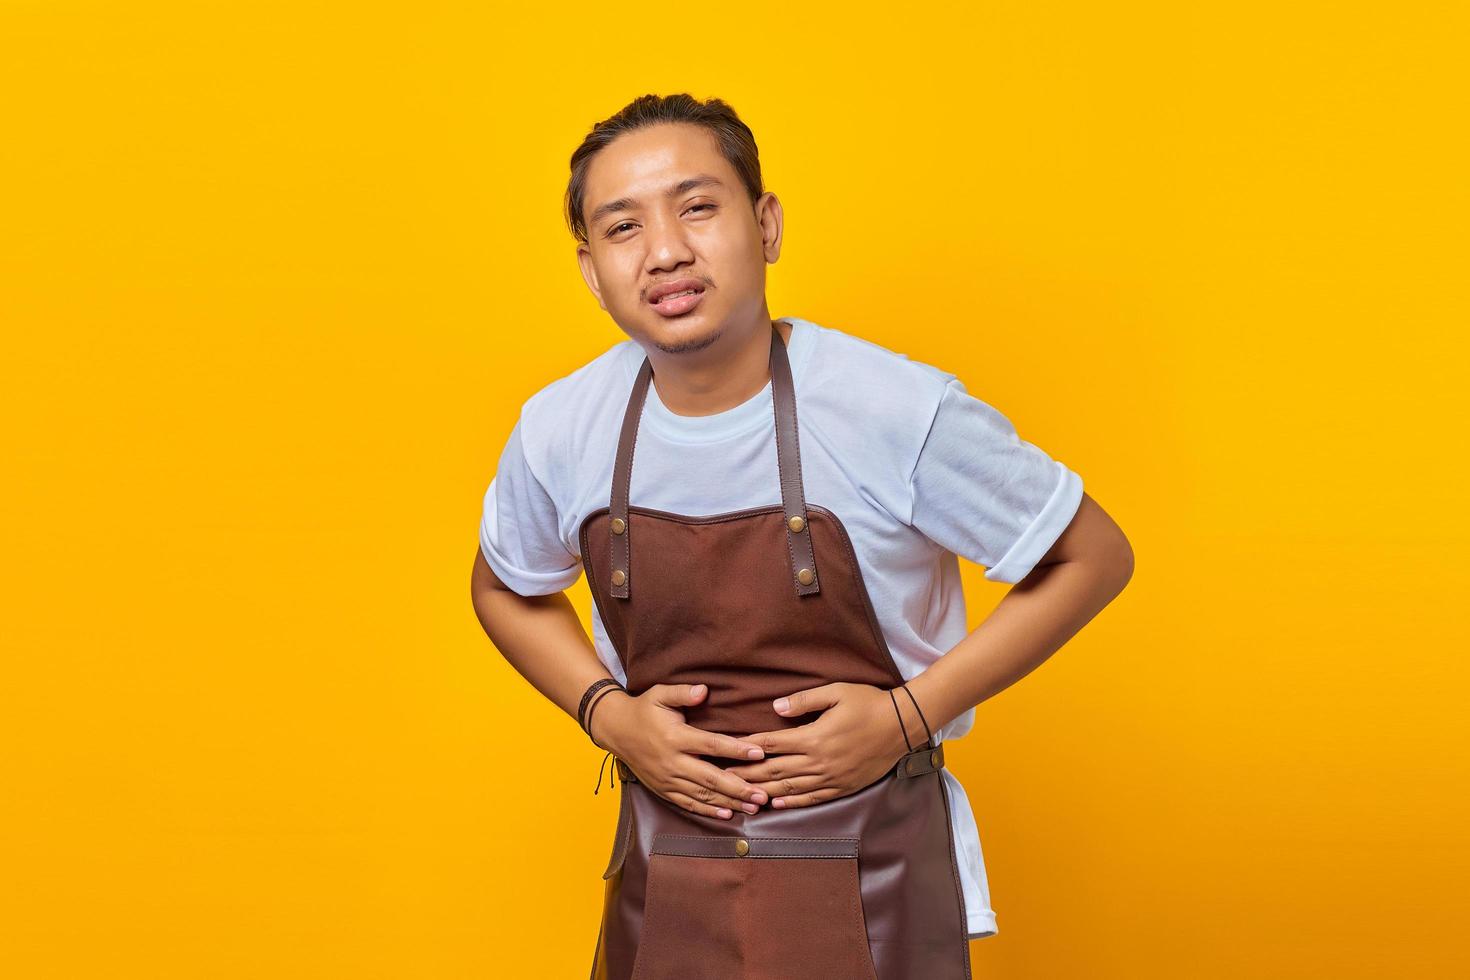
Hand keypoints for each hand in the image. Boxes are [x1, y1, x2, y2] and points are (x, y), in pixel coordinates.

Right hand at [592, 683, 771, 819]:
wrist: (616, 730)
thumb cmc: (643, 709)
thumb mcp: (660, 694)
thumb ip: (682, 692)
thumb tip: (704, 691)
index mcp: (675, 737)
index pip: (711, 745)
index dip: (736, 749)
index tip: (758, 753)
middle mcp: (672, 761)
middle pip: (710, 777)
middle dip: (739, 788)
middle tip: (763, 795)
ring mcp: (667, 779)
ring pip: (702, 795)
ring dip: (730, 802)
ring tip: (753, 808)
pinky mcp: (663, 790)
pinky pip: (688, 803)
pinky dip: (708, 811)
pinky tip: (728, 814)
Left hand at [724, 682, 912, 809]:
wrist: (903, 725)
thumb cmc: (869, 703)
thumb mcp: (836, 692)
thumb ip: (804, 700)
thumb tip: (775, 708)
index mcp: (814, 737)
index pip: (772, 744)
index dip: (748, 748)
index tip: (728, 751)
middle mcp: (820, 761)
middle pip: (775, 771)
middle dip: (747, 775)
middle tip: (723, 779)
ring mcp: (832, 777)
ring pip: (791, 789)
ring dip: (764, 792)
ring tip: (742, 795)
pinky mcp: (843, 787)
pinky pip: (813, 798)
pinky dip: (792, 803)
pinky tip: (777, 805)